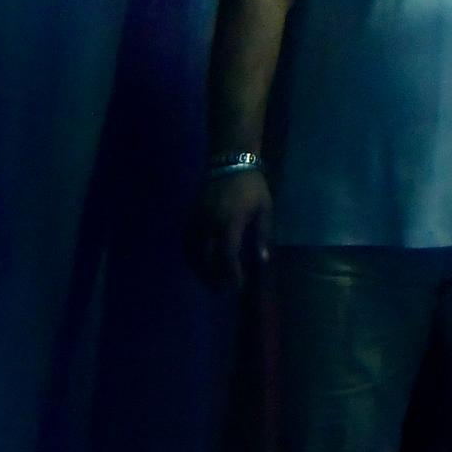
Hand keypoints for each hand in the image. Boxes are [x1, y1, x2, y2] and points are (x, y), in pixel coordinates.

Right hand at [189, 167, 272, 291]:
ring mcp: (197, 219)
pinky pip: (186, 242)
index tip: (238, 285)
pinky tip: (198, 265)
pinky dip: (191, 257)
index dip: (232, 274)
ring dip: (201, 271)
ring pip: (193, 253)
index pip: (228, 255)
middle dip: (215, 277)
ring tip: (211, 282)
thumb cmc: (252, 186)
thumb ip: (263, 236)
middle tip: (223, 290)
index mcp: (231, 222)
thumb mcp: (264, 209)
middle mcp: (210, 223)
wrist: (229, 161)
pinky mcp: (190, 216)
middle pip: (208, 258)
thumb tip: (263, 261)